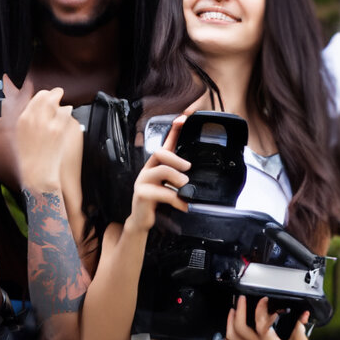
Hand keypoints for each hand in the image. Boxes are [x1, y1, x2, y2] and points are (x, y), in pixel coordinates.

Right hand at [16, 88, 81, 190]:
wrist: (38, 174)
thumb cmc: (30, 160)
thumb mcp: (20, 136)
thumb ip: (27, 120)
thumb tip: (33, 108)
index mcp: (23, 120)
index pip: (34, 98)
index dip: (43, 96)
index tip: (47, 97)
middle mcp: (33, 118)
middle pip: (45, 95)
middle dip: (53, 94)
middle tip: (58, 95)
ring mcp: (46, 123)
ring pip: (56, 101)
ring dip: (60, 104)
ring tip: (62, 109)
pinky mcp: (57, 129)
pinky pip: (66, 112)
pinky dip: (67, 112)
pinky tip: (67, 116)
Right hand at [124, 115, 190, 233]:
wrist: (142, 221)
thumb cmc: (157, 203)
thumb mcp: (170, 187)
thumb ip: (180, 178)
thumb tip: (198, 175)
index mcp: (156, 166)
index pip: (165, 144)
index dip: (174, 131)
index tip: (184, 118)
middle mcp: (147, 170)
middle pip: (159, 152)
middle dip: (176, 158)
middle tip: (188, 168)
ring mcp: (142, 182)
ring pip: (161, 170)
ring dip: (177, 178)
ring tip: (186, 188)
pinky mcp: (141, 195)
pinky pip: (162, 193)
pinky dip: (177, 200)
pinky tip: (183, 206)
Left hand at [225, 296, 308, 339]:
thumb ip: (300, 329)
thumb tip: (303, 315)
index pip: (261, 323)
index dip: (261, 309)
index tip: (264, 300)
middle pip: (241, 328)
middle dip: (240, 310)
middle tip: (242, 298)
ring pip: (233, 334)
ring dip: (231, 319)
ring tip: (234, 307)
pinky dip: (229, 328)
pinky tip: (231, 320)